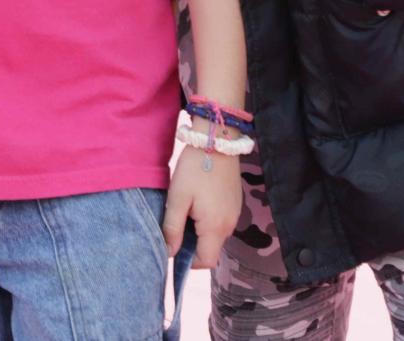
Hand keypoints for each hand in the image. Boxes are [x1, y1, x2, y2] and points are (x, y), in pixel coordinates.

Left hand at [165, 144, 240, 268]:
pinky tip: (195, 202)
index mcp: (215, 228)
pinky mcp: (234, 204)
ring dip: (198, 231)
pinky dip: (206, 220)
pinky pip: (219, 222)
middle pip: (210, 249)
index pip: (206, 262)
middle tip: (173, 225)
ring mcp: (234, 214)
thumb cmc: (195, 169)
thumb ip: (173, 228)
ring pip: (214, 236)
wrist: (217, 142)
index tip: (173, 247)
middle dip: (191, 245)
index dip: (188, 261)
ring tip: (183, 210)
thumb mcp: (177, 198)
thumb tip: (169, 253)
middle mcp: (229, 226)